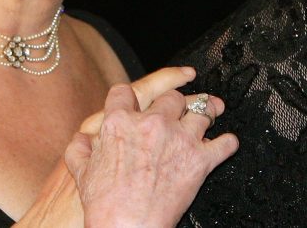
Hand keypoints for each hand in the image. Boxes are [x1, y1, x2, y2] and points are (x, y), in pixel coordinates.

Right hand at [65, 70, 237, 227]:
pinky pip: (224, 143)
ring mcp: (179, 139)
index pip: (124, 92)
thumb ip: (79, 150)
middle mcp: (151, 123)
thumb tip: (81, 140)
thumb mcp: (81, 173)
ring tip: (211, 113)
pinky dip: (227, 143)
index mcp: (120, 122)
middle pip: (171, 97)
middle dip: (175, 102)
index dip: (129, 97)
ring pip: (202, 111)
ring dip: (208, 113)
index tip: (135, 102)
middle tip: (180, 108)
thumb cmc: (104, 205)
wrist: (128, 227)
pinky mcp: (200, 160)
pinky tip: (225, 143)